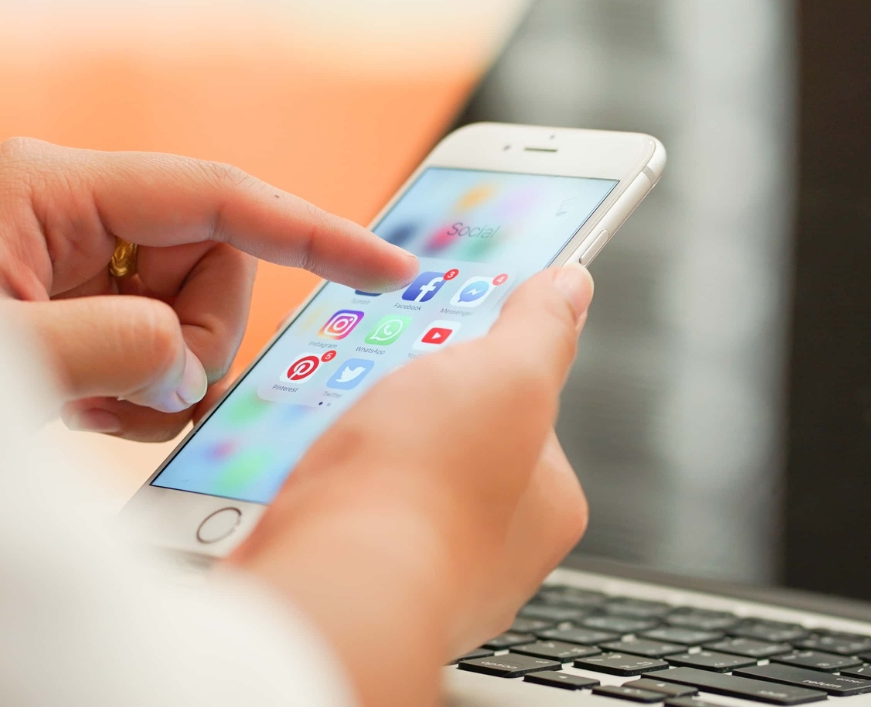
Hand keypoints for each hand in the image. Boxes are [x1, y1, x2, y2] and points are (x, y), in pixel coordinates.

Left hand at [0, 138, 417, 439]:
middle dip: (192, 341)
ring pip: (198, 313)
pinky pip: (167, 343)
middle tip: (133, 391)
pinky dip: (146, 388)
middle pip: (215, 263)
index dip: (310, 229)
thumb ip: (107, 348)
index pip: (215, 196)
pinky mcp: (89, 299)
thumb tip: (185, 361)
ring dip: (165, 374)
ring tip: (91, 401)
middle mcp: (78, 208)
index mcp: (55, 189)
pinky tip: (84, 400)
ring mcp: (86, 255)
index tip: (387, 265)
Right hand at [228, 265, 593, 706]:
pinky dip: (318, 486)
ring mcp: (418, 575)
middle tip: (374, 365)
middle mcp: (489, 554)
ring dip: (355, 443)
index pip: (524, 415)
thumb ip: (540, 330)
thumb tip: (571, 287)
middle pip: (450, 446)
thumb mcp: (507, 375)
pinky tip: (300, 464)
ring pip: (387, 482)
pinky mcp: (352, 583)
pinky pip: (338, 515)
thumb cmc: (427, 490)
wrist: (331, 583)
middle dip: (409, 403)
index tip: (446, 334)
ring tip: (327, 409)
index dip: (484, 365)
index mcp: (544, 507)